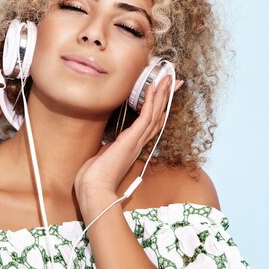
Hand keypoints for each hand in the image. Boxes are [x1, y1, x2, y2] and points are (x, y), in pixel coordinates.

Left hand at [74, 76, 182, 211]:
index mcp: (132, 147)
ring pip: (155, 113)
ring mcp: (136, 141)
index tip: (164, 97)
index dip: (159, 110)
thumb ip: (108, 151)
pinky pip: (145, 116)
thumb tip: (106, 147)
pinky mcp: (131, 139)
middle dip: (165, 97)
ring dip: (161, 94)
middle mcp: (138, 143)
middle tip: (174, 82)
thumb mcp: (102, 158)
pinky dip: (149, 101)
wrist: (95, 189)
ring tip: (168, 78)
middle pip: (157, 116)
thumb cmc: (95, 178)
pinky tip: (152, 87)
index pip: (150, 125)